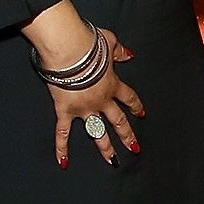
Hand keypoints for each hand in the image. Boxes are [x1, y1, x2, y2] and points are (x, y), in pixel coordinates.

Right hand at [50, 32, 144, 167]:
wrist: (69, 50)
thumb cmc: (89, 43)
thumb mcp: (110, 41)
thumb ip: (119, 50)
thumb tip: (128, 55)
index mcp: (112, 84)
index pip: (129, 97)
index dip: (135, 105)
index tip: (141, 113)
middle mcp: (101, 100)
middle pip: (118, 121)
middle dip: (127, 134)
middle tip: (134, 148)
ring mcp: (84, 108)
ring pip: (97, 132)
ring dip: (105, 147)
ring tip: (113, 161)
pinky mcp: (65, 111)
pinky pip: (62, 133)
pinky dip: (62, 148)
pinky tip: (64, 162)